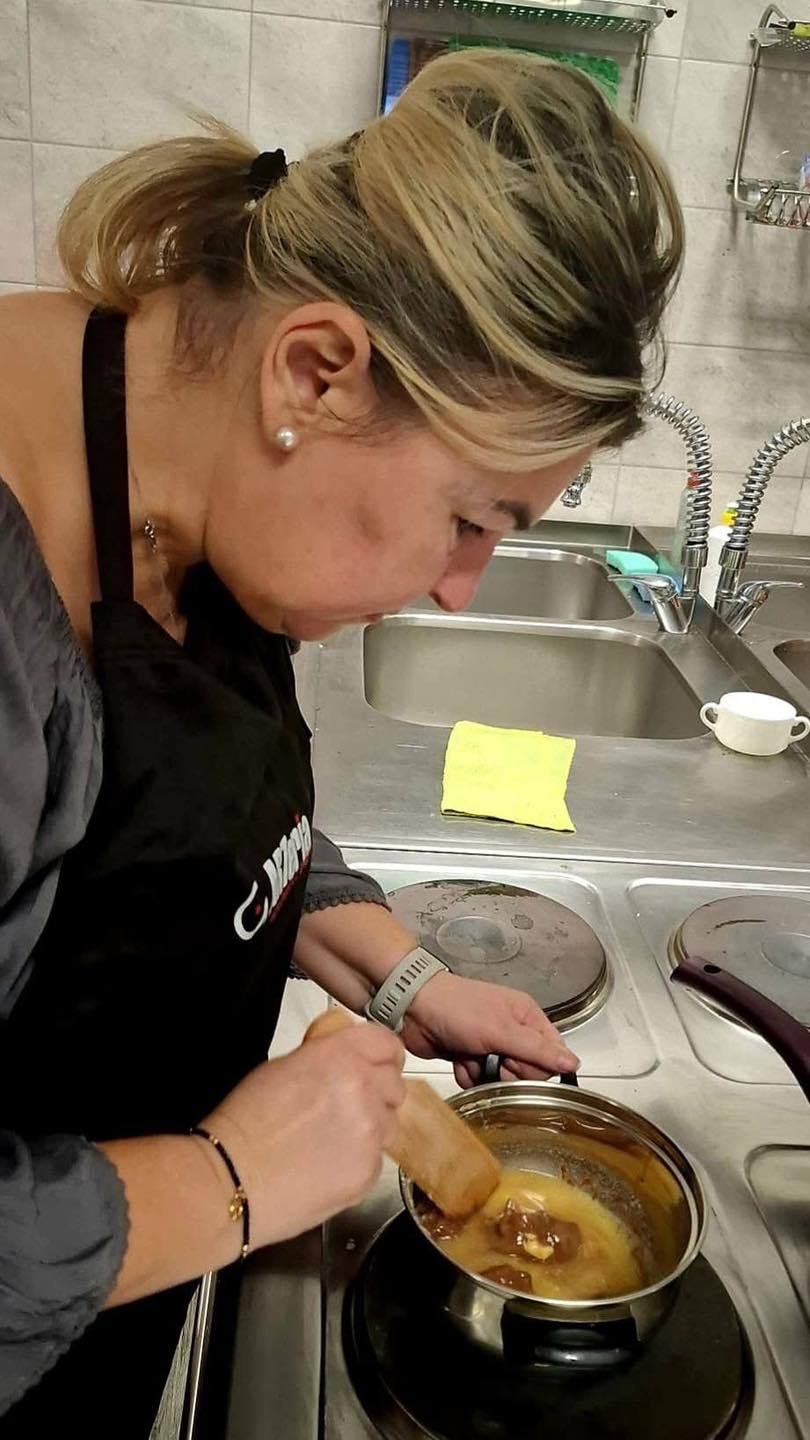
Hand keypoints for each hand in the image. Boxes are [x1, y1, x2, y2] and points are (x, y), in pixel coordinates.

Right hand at [201, 1022, 404, 1245]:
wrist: (232, 1176)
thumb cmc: (246, 1120)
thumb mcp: (283, 1066)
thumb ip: (325, 1057)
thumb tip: (344, 1059)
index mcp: (341, 1057)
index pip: (387, 1044)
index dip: (383, 1055)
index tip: (378, 1064)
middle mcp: (364, 1090)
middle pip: (395, 1085)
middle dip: (377, 1092)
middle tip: (348, 1106)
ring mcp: (370, 1133)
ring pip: (389, 1124)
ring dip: (371, 1128)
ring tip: (332, 1141)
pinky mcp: (368, 1172)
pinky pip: (376, 1159)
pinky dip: (359, 1161)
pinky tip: (326, 1165)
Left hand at [402, 973, 579, 1088]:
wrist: (412, 1008)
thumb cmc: (456, 1007)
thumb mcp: (501, 1030)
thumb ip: (537, 1050)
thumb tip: (572, 1063)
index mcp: (526, 1017)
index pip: (552, 1053)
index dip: (538, 1066)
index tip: (518, 1062)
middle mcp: (512, 1030)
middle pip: (528, 1071)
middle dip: (509, 1072)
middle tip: (493, 1059)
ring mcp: (491, 1045)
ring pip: (503, 1079)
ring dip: (486, 1076)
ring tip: (472, 1057)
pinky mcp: (471, 1057)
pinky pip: (481, 1081)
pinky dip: (469, 1076)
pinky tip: (459, 1061)